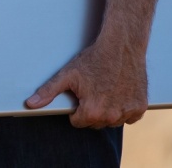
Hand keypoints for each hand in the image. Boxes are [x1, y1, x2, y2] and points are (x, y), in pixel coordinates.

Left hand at [26, 41, 148, 127]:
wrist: (122, 47)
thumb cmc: (94, 59)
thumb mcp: (67, 74)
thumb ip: (48, 91)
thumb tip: (30, 104)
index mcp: (92, 112)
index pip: (78, 122)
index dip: (76, 108)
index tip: (80, 94)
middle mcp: (111, 117)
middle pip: (95, 123)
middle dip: (92, 110)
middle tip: (93, 90)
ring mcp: (128, 113)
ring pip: (112, 121)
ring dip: (108, 111)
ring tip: (105, 90)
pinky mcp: (140, 108)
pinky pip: (129, 117)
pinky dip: (124, 108)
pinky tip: (119, 93)